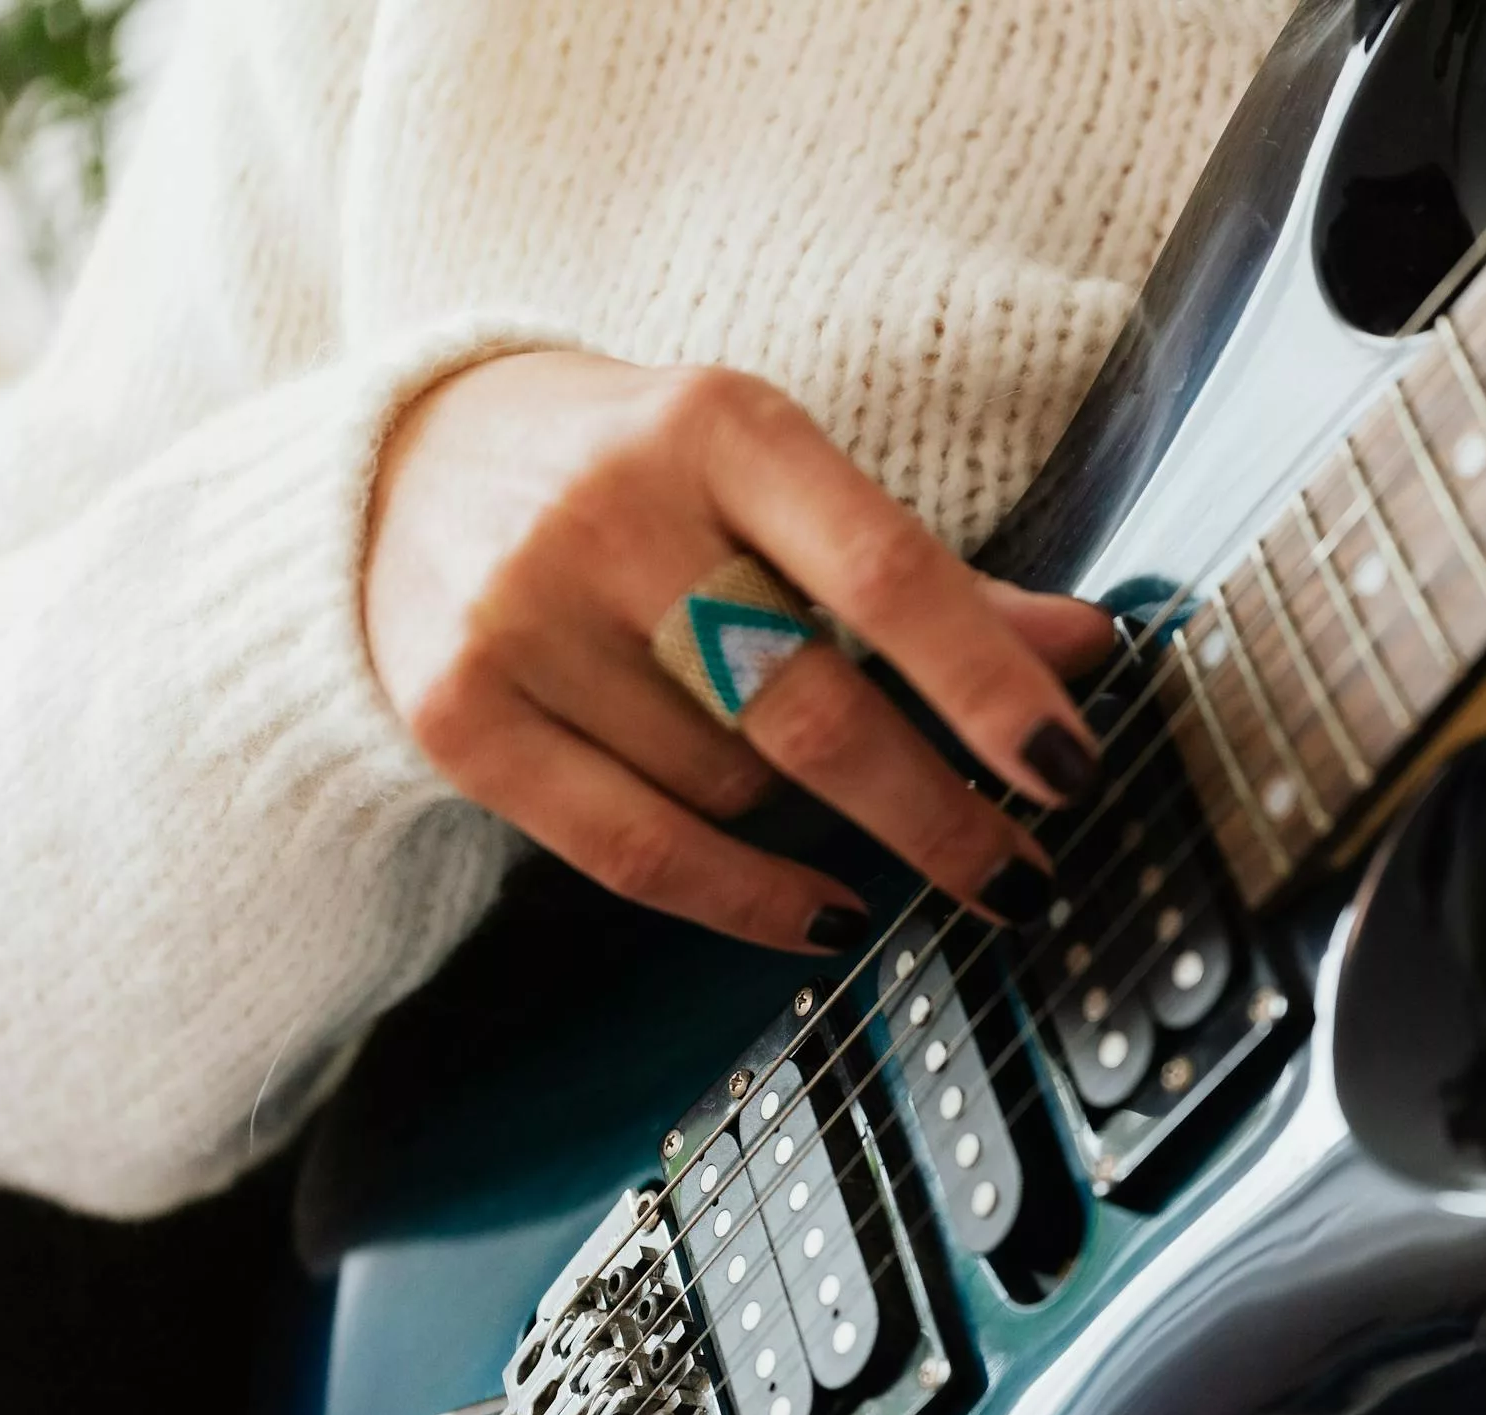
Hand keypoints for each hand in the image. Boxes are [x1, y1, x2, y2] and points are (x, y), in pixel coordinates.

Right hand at [363, 351, 1111, 952]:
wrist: (399, 464)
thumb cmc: (640, 474)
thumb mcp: (779, 480)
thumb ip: (931, 576)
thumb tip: (1085, 649)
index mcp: (718, 426)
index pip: (884, 572)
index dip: (986, 684)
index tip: (1069, 768)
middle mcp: (610, 513)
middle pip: (809, 708)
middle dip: (934, 812)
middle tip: (1021, 877)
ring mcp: (519, 619)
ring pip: (735, 788)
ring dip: (804, 814)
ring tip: (791, 762)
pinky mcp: (456, 717)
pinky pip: (640, 853)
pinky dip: (751, 897)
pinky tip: (827, 918)